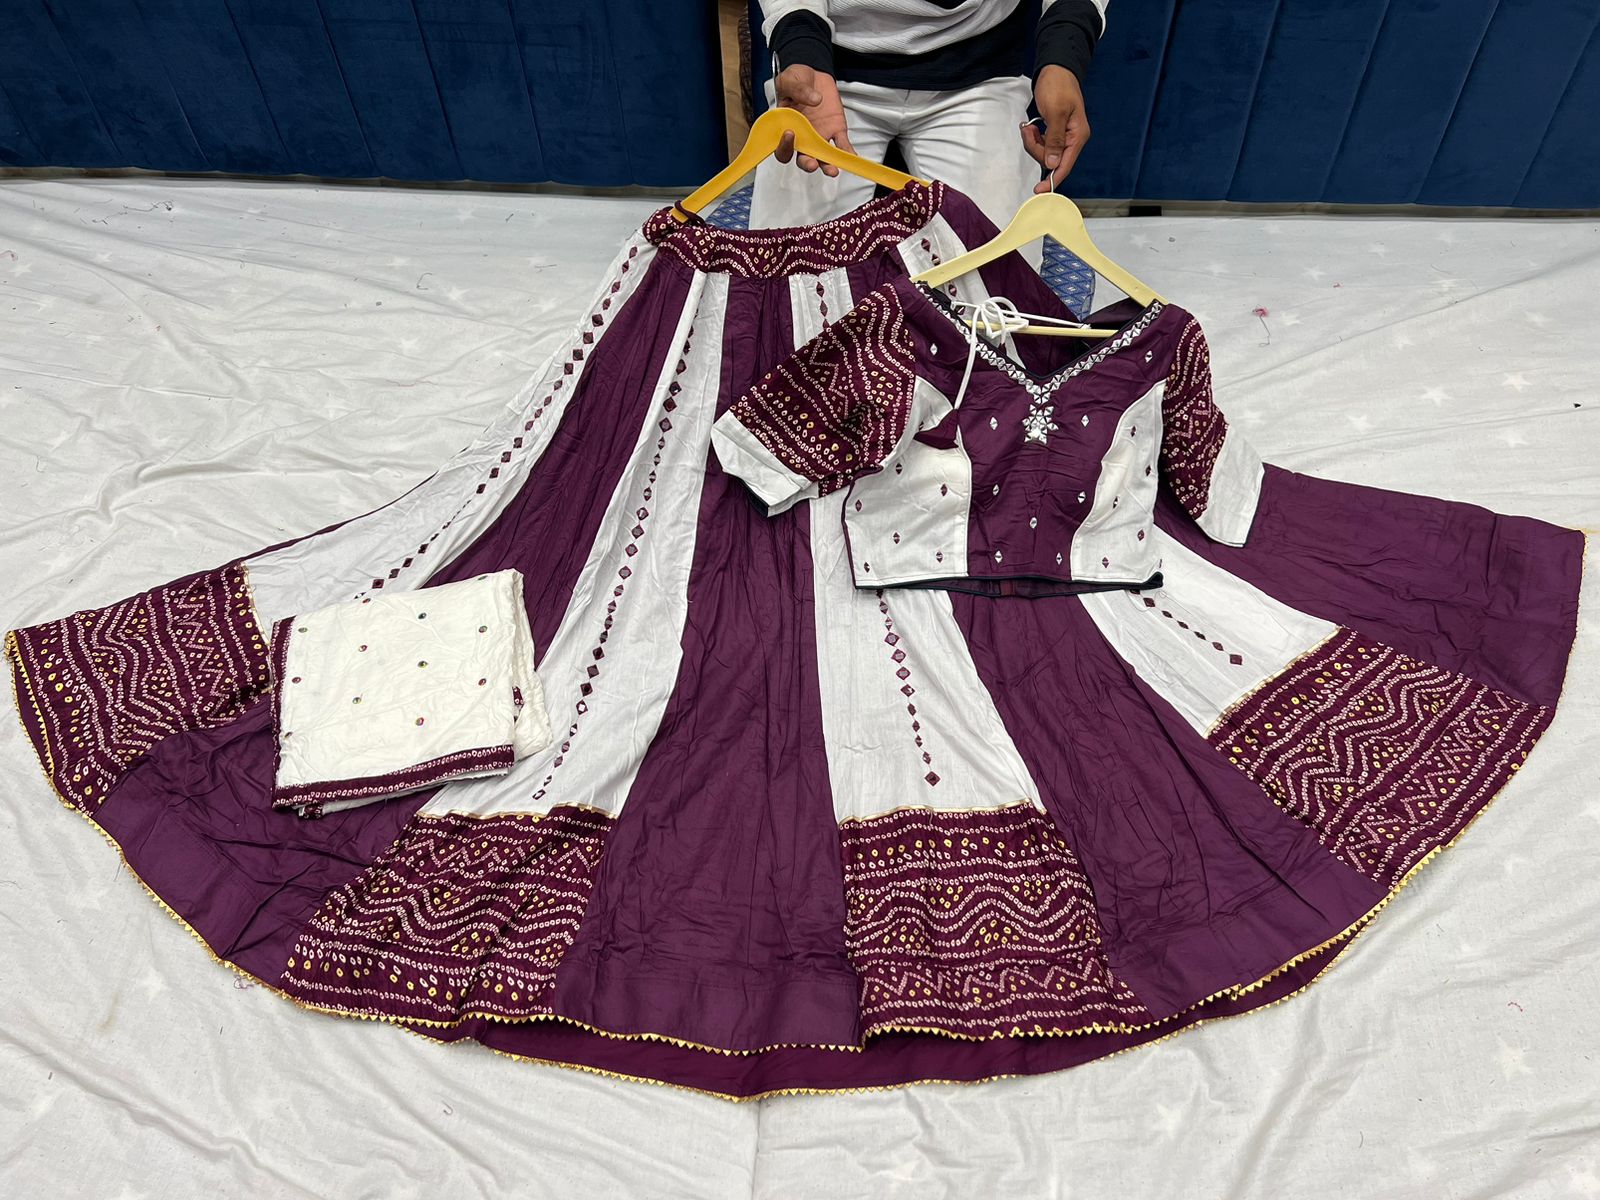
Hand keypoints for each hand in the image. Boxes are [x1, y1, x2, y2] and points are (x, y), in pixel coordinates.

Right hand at [772, 65, 854, 176]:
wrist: (814, 74)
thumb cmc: (796, 79)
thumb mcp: (790, 79)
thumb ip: (798, 90)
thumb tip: (814, 99)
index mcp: (785, 128)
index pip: (781, 146)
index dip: (784, 147)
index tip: (789, 135)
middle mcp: (802, 137)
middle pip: (802, 157)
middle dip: (806, 163)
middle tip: (811, 163)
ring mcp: (820, 135)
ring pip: (822, 156)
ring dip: (827, 165)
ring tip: (832, 170)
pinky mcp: (835, 129)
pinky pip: (842, 144)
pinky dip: (847, 152)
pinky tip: (851, 157)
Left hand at [1023, 65, 1090, 192]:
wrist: (1055, 69)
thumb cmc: (1058, 86)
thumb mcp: (1056, 113)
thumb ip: (1054, 140)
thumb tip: (1053, 163)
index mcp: (1077, 135)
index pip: (1065, 165)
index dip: (1052, 179)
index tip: (1040, 190)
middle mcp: (1072, 139)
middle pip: (1051, 160)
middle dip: (1036, 149)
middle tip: (1029, 130)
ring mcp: (1063, 136)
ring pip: (1044, 153)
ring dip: (1033, 142)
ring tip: (1030, 125)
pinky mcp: (1054, 133)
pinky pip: (1041, 144)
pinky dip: (1033, 138)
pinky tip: (1032, 126)